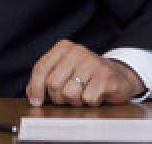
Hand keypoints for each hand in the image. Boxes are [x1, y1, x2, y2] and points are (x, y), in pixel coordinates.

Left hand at [26, 39, 145, 105]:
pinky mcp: (106, 77)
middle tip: (66, 98)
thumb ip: (45, 78)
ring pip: (69, 93)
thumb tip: (31, 94)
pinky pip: (87, 99)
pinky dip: (90, 103)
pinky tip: (95, 95)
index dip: (35, 87)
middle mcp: (77, 52)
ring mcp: (92, 63)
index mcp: (63, 48)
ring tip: (82, 95)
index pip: (41, 68)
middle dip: (58, 97)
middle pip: (53, 83)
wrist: (119, 76)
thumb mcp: (64, 71)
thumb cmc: (87, 75)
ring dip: (74, 101)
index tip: (35, 101)